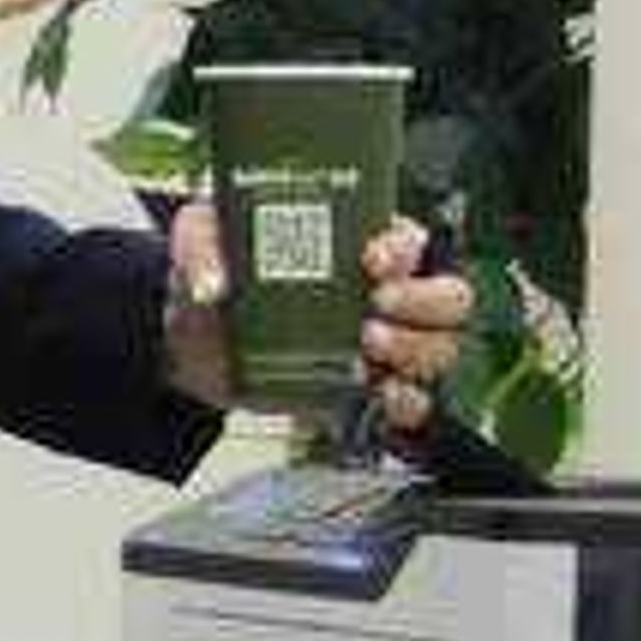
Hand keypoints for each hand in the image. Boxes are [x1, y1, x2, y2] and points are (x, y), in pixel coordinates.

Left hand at [160, 209, 473, 428]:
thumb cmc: (215, 272)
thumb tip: (211, 284)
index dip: (402, 248)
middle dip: (424, 303)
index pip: (409, 238)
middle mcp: (382, 290)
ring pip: (439, 348)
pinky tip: (381, 395)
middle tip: (376, 307)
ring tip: (365, 346)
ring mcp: (381, 343)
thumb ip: (202, 248)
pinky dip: (406, 403)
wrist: (193, 340)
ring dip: (414, 351)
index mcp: (355, 240)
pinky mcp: (365, 390)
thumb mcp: (199, 237)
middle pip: (448, 296)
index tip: (370, 259)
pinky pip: (412, 402)